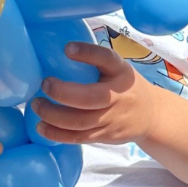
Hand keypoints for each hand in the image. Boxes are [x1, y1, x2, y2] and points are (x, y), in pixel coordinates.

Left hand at [31, 42, 157, 144]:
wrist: (150, 116)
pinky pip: (79, 137)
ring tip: (36, 105)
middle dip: (62, 93)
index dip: (87, 53)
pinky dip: (57, 133)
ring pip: (80, 121)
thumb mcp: (118, 69)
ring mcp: (113, 118)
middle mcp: (119, 95)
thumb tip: (56, 51)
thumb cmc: (125, 86)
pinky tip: (41, 127)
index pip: (107, 59)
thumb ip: (96, 63)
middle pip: (90, 98)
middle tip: (44, 84)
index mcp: (121, 72)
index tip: (67, 48)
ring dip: (53, 115)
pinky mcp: (105, 136)